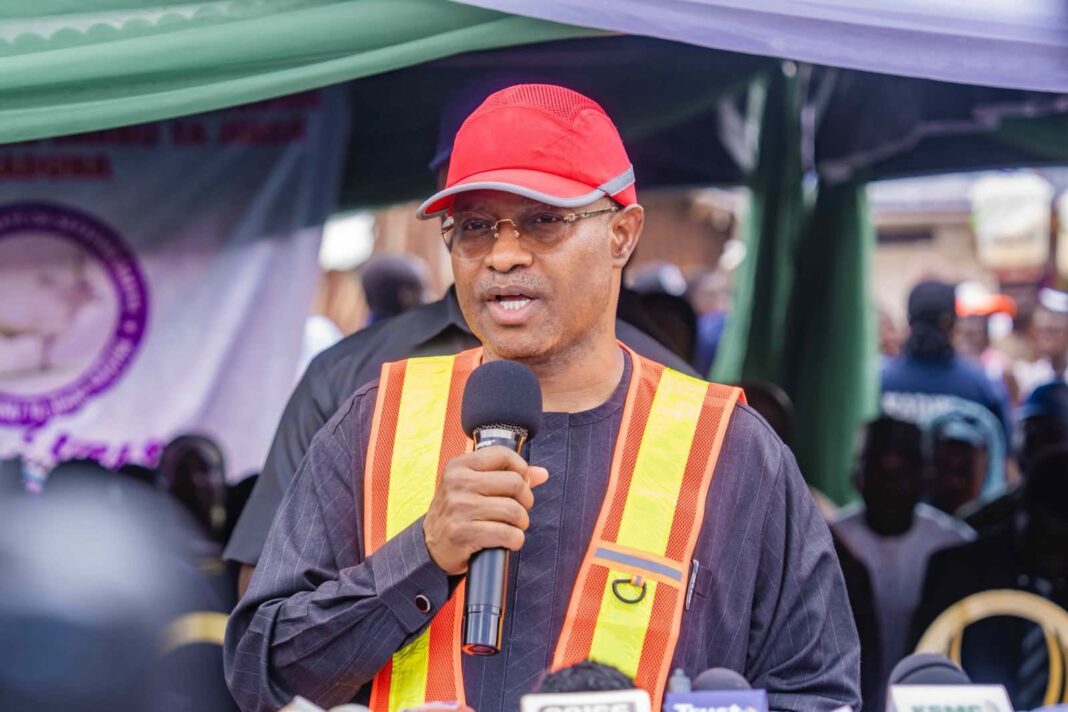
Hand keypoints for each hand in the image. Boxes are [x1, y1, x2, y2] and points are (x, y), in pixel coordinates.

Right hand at [423, 446, 548, 574]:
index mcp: (459, 466)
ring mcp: (459, 508)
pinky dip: (515, 540)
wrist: (431, 545)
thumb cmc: (460, 512)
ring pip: (514, 510)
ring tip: (513, 526)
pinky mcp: (463, 533)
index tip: (520, 484)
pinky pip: (507, 534)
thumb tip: (542, 473)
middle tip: (518, 510)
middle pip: (515, 483)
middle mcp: (457, 483)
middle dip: (525, 500)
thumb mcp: (475, 486)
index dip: (521, 470)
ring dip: (521, 523)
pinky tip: (508, 541)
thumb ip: (507, 476)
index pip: (503, 455)